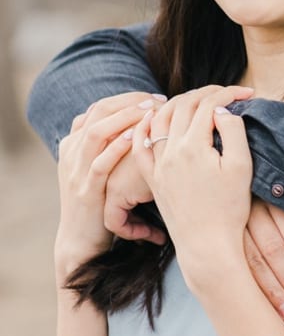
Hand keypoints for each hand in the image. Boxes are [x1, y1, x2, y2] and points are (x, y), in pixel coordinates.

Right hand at [55, 93, 155, 275]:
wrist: (81, 237)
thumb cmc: (101, 200)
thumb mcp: (104, 167)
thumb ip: (115, 145)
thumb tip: (150, 123)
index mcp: (76, 142)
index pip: (100, 106)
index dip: (128, 98)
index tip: (154, 97)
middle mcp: (73, 151)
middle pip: (98, 111)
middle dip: (130, 102)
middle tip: (157, 100)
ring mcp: (77, 170)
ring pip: (96, 132)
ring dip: (125, 118)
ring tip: (149, 111)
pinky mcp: (86, 190)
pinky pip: (99, 163)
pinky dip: (117, 147)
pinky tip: (136, 138)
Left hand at [99, 85, 253, 244]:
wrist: (207, 244)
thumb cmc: (229, 208)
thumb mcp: (241, 167)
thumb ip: (233, 132)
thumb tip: (222, 110)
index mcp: (193, 146)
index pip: (209, 104)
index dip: (230, 93)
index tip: (248, 93)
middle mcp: (170, 151)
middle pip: (184, 105)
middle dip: (207, 93)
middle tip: (227, 92)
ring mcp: (157, 164)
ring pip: (160, 119)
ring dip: (179, 102)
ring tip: (198, 99)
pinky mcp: (152, 177)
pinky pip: (140, 144)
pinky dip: (146, 124)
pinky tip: (155, 117)